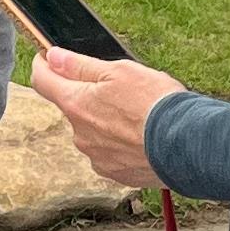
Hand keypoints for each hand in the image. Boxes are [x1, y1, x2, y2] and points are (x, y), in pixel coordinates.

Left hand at [25, 46, 185, 187]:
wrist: (187, 145)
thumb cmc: (155, 104)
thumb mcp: (119, 71)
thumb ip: (80, 65)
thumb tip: (52, 57)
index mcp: (76, 104)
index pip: (42, 81)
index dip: (42, 65)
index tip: (46, 57)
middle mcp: (79, 134)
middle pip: (73, 107)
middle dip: (88, 96)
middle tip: (119, 89)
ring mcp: (96, 157)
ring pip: (93, 131)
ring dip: (107, 121)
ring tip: (138, 115)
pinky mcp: (115, 173)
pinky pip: (110, 152)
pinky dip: (120, 143)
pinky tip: (142, 137)